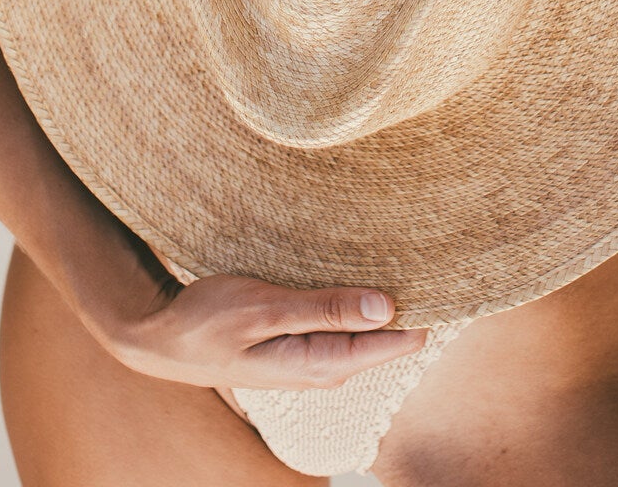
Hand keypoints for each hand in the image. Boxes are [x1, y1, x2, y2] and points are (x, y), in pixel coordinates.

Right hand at [93, 269, 429, 390]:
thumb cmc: (207, 320)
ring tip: (411, 249)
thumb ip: (326, 309)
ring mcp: (314, 357)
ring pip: (367, 326)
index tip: (453, 272)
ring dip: (383, 294)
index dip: (425, 308)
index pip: (396, 342)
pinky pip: (345, 322)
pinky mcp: (302, 343)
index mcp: (320, 364)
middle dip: (410, 298)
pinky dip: (358, 297)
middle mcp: (325, 368)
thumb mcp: (265, 309)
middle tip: (438, 249)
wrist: (163, 338)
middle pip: (387, 335)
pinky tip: (367, 268)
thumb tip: (387, 308)